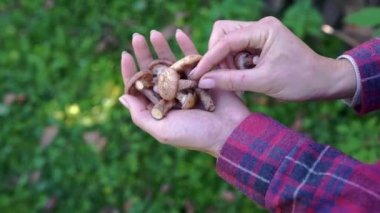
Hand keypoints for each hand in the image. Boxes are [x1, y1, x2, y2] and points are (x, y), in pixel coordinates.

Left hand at [119, 29, 249, 156]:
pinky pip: (193, 58)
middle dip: (144, 53)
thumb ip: (140, 116)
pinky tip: (178, 33)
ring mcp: (187, 84)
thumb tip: (122, 97)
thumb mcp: (163, 131)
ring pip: (171, 62)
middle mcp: (171, 94)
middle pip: (153, 71)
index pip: (141, 87)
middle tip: (136, 37)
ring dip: (162, 46)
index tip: (125, 54)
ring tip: (154, 32)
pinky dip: (186, 45)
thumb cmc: (196, 135)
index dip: (130, 71)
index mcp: (160, 107)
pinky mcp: (204, 75)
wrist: (230, 131)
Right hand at [190, 17, 356, 100]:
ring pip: (228, 41)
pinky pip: (238, 48)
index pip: (225, 40)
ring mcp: (261, 33)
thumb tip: (203, 81)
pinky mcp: (261, 42)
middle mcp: (260, 26)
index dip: (209, 58)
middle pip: (223, 33)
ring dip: (225, 60)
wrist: (324, 81)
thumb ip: (230, 81)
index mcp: (263, 29)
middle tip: (219, 75)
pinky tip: (240, 75)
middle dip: (216, 54)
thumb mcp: (263, 82)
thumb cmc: (299, 80)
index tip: (196, 75)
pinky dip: (234, 62)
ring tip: (232, 78)